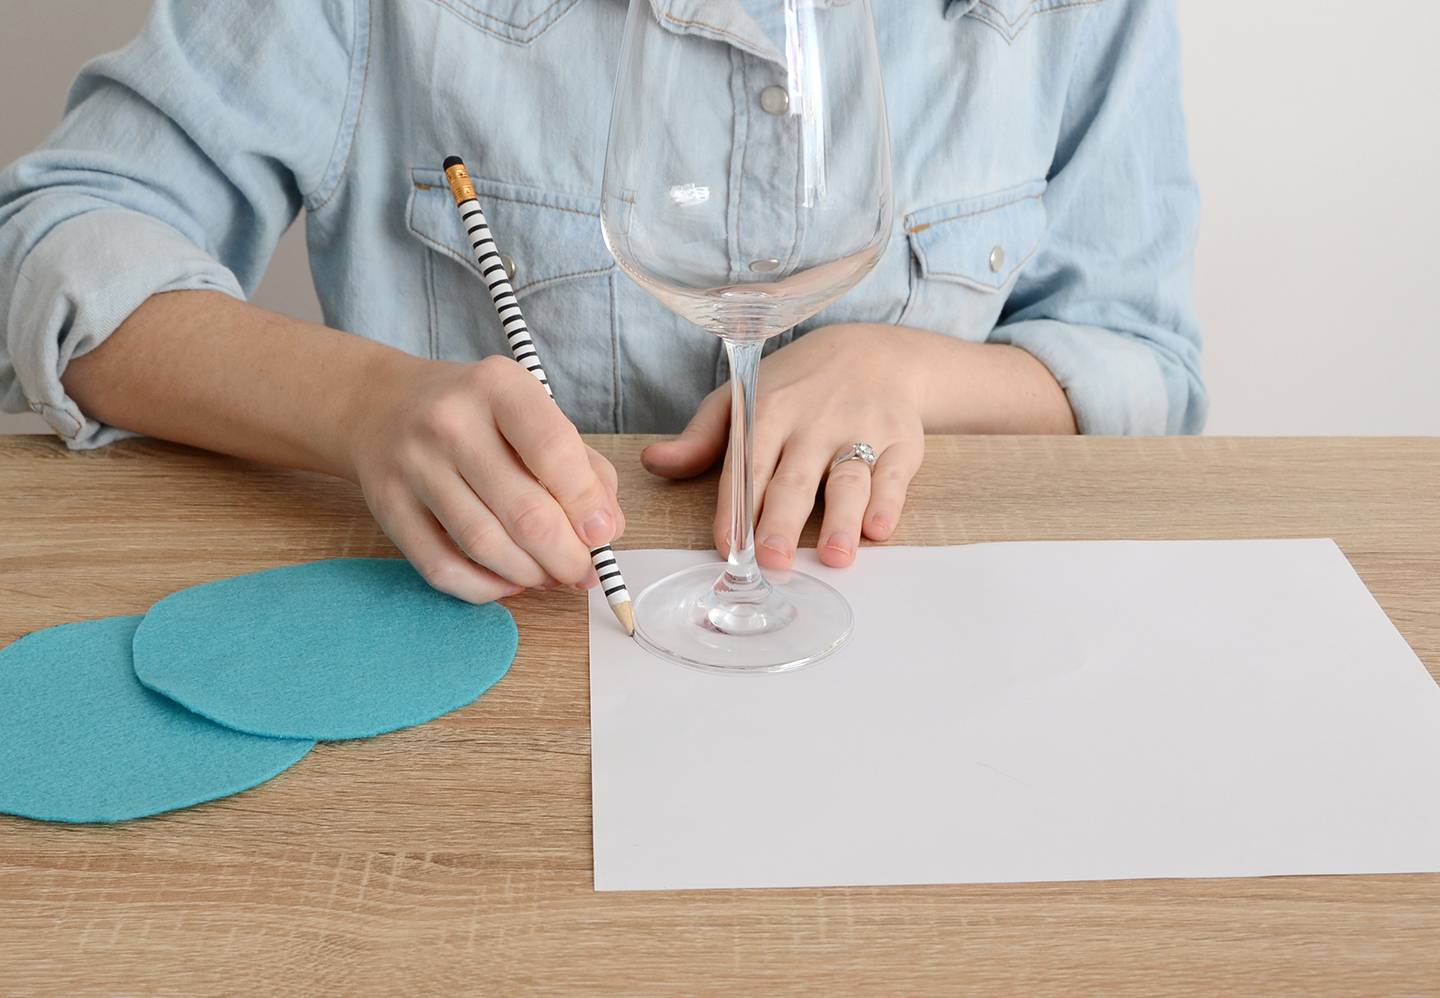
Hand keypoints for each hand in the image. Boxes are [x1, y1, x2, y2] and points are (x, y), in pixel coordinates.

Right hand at [344, 354, 623, 603]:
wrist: (379, 405)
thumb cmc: (477, 416)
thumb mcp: (532, 413)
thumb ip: (582, 467)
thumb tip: (608, 530)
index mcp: (499, 387)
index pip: (554, 450)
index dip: (586, 503)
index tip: (603, 535)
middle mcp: (450, 421)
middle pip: (523, 511)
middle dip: (565, 556)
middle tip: (582, 572)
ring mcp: (413, 465)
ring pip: (484, 544)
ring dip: (529, 575)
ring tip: (550, 577)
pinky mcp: (387, 506)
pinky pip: (441, 567)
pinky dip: (484, 588)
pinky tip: (508, 582)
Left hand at [642, 324, 926, 569]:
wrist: (877, 353)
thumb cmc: (798, 386)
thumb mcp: (744, 397)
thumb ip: (701, 438)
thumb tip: (653, 462)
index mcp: (768, 410)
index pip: (747, 464)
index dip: (736, 507)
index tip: (727, 546)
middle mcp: (813, 422)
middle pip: (796, 478)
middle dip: (784, 521)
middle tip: (774, 560)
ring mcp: (860, 431)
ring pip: (848, 478)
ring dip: (841, 519)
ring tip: (834, 556)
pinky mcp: (902, 441)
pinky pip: (894, 475)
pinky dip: (888, 501)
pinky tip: (877, 528)